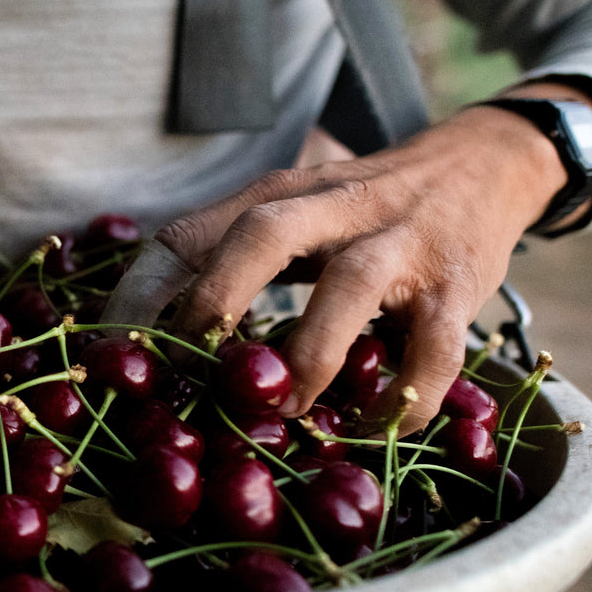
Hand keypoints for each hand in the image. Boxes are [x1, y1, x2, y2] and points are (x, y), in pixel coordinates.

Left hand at [155, 99, 579, 432]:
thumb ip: (225, 263)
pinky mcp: (456, 285)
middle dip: (215, 303)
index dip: (137, 296)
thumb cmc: (359, 212)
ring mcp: (398, 242)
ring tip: (285, 410)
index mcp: (272, 197)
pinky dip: (405, 394)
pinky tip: (378, 426)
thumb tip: (147, 349)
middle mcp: (330, 207)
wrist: (484, 164)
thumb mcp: (288, 218)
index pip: (185, 235)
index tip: (107, 356)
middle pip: (260, 235)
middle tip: (190, 373)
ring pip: (348, 286)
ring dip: (308, 354)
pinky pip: (432, 346)